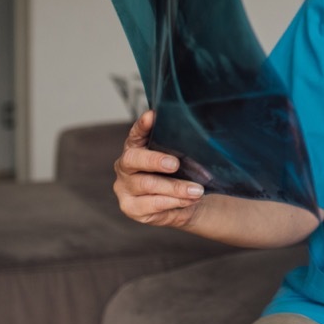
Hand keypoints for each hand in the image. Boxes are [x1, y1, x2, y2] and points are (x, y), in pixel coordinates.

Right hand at [112, 111, 205, 228]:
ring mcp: (124, 187)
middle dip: (155, 160)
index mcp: (136, 147)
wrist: (185, 202)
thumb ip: (181, 148)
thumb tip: (199, 136)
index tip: (152, 116)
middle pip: (133, 159)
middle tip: (175, 164)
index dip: (142, 125)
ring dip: (175, 187)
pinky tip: (189, 200)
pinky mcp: (130, 207)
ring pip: (147, 185)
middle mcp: (125, 165)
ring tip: (196, 190)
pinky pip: (152, 204)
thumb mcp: (183, 158)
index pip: (136, 133)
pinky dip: (173, 201)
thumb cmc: (182, 174)